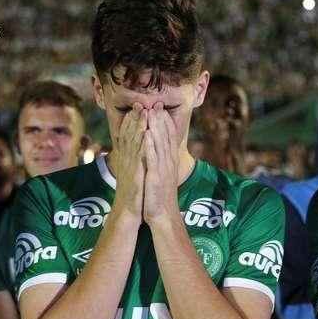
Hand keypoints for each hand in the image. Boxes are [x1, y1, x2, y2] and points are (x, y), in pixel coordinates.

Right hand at [109, 103, 146, 218]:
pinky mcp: (135, 175)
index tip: (138, 106)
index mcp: (127, 159)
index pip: (128, 136)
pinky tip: (147, 134)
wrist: (129, 212)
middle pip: (129, 136)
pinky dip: (143, 144)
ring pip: (133, 143)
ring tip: (143, 112)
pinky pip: (139, 158)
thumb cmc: (134, 194)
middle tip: (140, 102)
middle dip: (135, 119)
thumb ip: (135, 160)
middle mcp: (126, 161)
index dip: (133, 121)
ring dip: (138, 127)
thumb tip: (139, 149)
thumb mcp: (133, 173)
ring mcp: (130, 168)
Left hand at [143, 102, 180, 224]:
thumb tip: (160, 152)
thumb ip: (162, 162)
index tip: (161, 108)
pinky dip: (151, 145)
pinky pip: (153, 158)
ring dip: (156, 127)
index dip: (165, 122)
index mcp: (169, 162)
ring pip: (160, 144)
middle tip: (156, 103)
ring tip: (152, 112)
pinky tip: (148, 134)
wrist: (162, 215)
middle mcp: (168, 163)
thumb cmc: (160, 196)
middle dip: (160, 120)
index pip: (169, 138)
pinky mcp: (155, 177)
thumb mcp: (162, 176)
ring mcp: (162, 169)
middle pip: (165, 137)